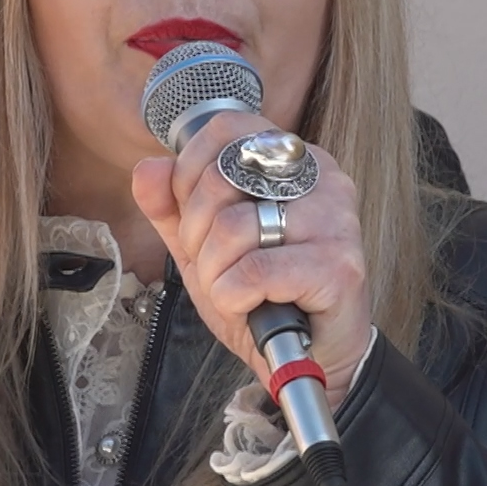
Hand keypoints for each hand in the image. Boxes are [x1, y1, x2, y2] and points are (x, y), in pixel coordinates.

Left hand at [132, 112, 372, 407]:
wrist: (310, 356)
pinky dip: (234, 296)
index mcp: (292, 159)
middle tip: (215, 267)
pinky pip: (254, 271)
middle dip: (195, 235)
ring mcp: (336, 220)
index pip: (225, 129)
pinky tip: (248, 306)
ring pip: (233, 228)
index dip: (189, 173)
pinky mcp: (338, 266)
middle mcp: (322, 177)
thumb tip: (147, 168)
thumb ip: (172, 207)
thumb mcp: (204, 246)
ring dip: (214, 273)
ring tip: (234, 291)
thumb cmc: (263, 293)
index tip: (193, 217)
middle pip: (220, 179)